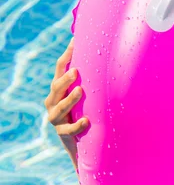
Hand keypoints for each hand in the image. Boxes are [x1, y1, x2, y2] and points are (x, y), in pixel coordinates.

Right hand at [44, 38, 88, 168]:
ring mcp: (56, 118)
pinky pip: (68, 130)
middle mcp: (54, 101)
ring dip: (69, 99)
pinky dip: (77, 125)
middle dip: (65, 79)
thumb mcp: (87, 94)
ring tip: (80, 91)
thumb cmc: (84, 111)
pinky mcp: (62, 133)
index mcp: (59, 89)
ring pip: (59, 107)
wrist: (80, 142)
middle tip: (76, 71)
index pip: (60, 68)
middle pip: (56, 87)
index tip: (75, 42)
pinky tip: (86, 121)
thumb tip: (108, 52)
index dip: (67, 56)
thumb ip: (92, 77)